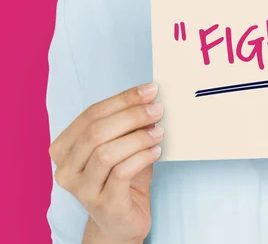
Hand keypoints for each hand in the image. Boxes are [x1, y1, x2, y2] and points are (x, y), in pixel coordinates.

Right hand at [49, 83, 163, 243]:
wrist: (121, 221)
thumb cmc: (122, 179)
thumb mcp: (122, 146)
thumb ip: (128, 125)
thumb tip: (149, 99)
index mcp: (64, 148)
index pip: (91, 114)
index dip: (122, 99)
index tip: (150, 90)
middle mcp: (66, 169)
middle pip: (96, 131)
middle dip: (131, 115)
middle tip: (158, 110)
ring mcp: (82, 189)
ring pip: (106, 152)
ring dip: (138, 137)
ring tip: (159, 132)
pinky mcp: (103, 203)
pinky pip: (122, 171)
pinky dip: (143, 156)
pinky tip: (156, 151)